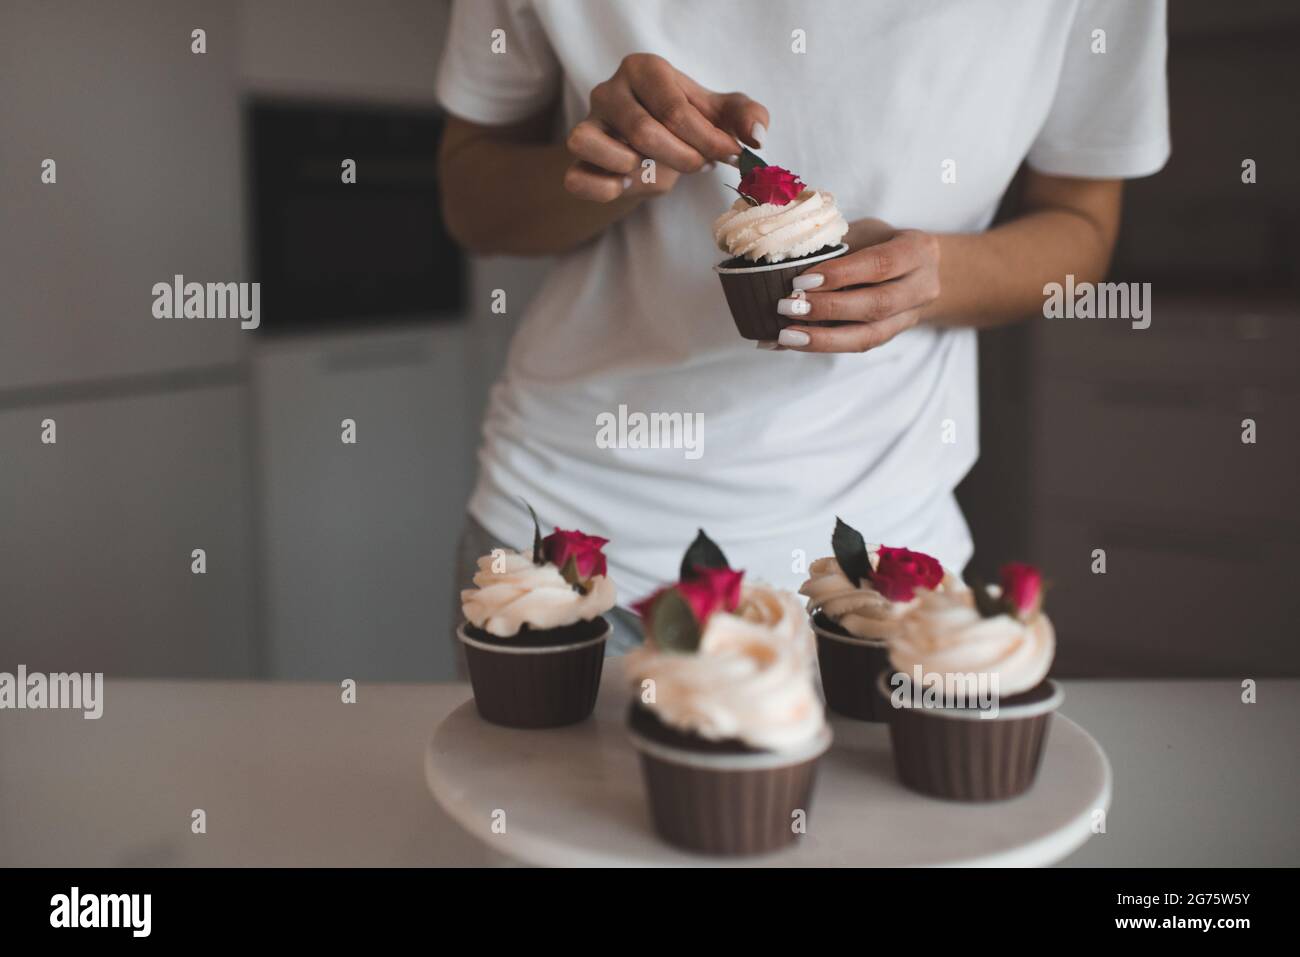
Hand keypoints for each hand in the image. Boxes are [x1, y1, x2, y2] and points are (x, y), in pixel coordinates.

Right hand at [563, 54, 768, 201]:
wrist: (650, 148)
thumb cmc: (687, 124)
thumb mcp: (722, 114)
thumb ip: (748, 116)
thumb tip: (756, 137)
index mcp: (644, 69)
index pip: (675, 109)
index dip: (708, 140)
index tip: (727, 154)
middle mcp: (608, 90)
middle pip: (643, 132)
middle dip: (682, 158)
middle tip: (700, 165)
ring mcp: (587, 123)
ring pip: (600, 149)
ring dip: (638, 170)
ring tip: (657, 168)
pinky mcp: (575, 159)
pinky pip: (577, 178)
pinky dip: (604, 189)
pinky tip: (627, 184)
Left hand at [766, 220, 941, 352]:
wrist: (920, 269)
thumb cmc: (883, 242)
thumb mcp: (866, 231)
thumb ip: (839, 245)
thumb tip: (788, 262)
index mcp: (916, 251)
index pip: (879, 264)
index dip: (841, 274)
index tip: (802, 281)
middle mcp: (920, 288)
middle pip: (876, 304)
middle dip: (829, 308)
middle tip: (788, 307)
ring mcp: (908, 317)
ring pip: (869, 336)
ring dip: (824, 338)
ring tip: (787, 335)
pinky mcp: (890, 336)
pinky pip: (859, 345)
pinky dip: (824, 345)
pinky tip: (794, 342)